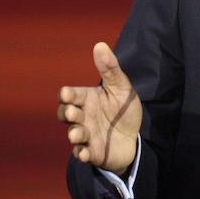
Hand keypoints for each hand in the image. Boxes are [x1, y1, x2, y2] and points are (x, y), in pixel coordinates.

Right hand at [57, 42, 141, 174]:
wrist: (134, 136)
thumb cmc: (124, 109)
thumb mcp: (121, 88)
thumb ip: (110, 69)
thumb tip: (100, 44)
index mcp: (86, 98)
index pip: (70, 95)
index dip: (67, 95)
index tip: (67, 94)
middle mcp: (81, 116)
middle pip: (65, 113)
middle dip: (66, 113)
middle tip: (72, 112)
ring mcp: (85, 134)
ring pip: (73, 134)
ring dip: (74, 134)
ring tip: (78, 134)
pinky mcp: (91, 151)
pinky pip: (81, 153)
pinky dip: (82, 154)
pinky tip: (85, 153)